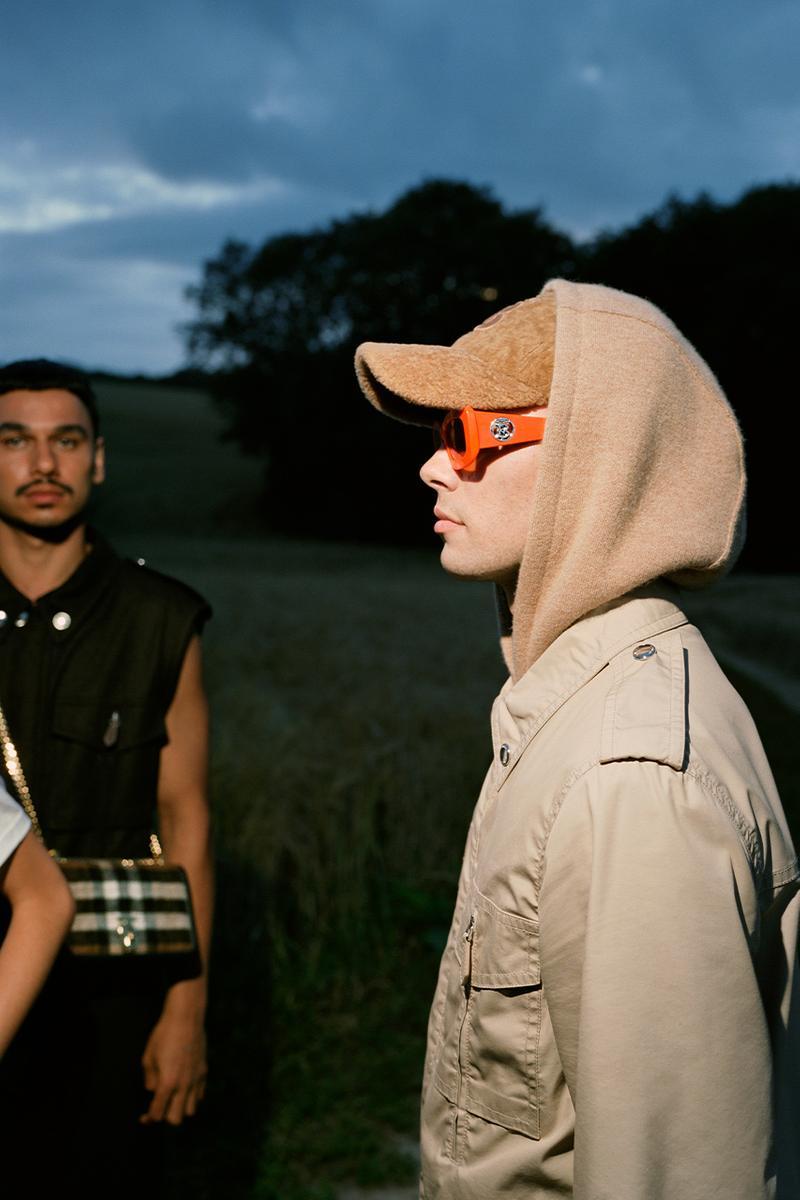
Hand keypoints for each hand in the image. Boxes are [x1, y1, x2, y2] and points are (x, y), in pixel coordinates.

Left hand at [140, 994, 206, 1124]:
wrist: (186, 1017)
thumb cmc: (163, 1035)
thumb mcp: (148, 1056)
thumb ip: (149, 1079)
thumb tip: (153, 1090)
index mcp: (167, 1082)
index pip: (158, 1113)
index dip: (149, 1117)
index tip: (145, 1115)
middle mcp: (184, 1084)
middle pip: (176, 1119)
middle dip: (165, 1116)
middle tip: (160, 1106)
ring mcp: (196, 1079)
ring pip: (190, 1110)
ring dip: (180, 1108)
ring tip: (173, 1098)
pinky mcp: (204, 1071)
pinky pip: (200, 1096)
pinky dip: (192, 1097)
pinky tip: (184, 1088)